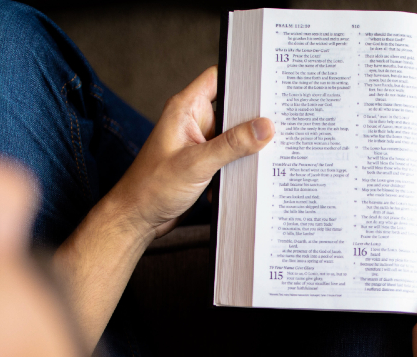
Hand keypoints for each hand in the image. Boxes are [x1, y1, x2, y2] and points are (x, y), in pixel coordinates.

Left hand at [105, 66, 273, 238]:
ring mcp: (199, 142)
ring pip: (234, 134)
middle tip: (279, 121)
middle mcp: (193, 121)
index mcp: (185, 109)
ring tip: (270, 149)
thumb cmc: (152, 188)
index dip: (242, 77)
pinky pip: (230, 155)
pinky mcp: (204, 161)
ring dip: (248, 144)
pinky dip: (240, 163)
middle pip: (232, 108)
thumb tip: (264, 127)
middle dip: (253, 117)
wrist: (137, 218)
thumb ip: (232, 144)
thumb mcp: (197, 163)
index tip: (268, 83)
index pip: (218, 78)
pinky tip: (251, 172)